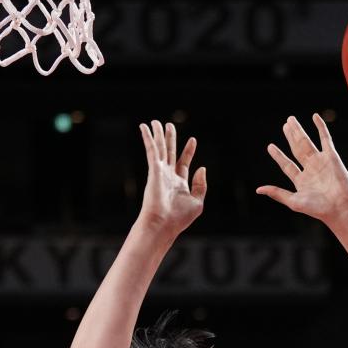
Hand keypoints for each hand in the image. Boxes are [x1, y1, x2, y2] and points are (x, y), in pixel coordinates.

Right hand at [138, 120, 206, 236]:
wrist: (163, 224)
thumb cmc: (179, 218)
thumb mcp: (197, 202)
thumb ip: (201, 185)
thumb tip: (202, 168)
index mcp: (179, 184)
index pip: (184, 163)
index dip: (188, 151)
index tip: (193, 140)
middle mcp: (168, 176)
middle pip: (169, 152)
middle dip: (170, 139)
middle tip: (169, 125)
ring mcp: (160, 173)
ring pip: (159, 149)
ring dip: (158, 135)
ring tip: (156, 122)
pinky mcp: (153, 170)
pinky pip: (151, 150)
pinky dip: (148, 138)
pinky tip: (144, 128)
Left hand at [257, 113, 347, 225]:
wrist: (339, 206)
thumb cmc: (317, 208)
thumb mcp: (293, 201)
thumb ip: (277, 193)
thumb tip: (258, 190)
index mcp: (301, 181)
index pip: (287, 165)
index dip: (279, 156)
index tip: (270, 146)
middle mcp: (310, 170)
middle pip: (297, 150)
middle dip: (290, 137)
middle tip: (285, 125)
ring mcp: (321, 162)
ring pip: (307, 142)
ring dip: (299, 131)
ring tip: (291, 120)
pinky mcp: (331, 156)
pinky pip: (325, 138)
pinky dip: (321, 127)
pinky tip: (315, 116)